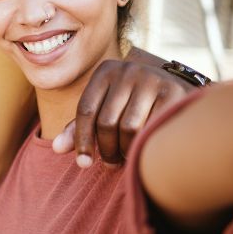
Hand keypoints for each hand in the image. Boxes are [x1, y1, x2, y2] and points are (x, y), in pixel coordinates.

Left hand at [52, 60, 189, 165]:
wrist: (175, 87)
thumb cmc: (130, 104)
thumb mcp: (103, 108)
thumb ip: (79, 127)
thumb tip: (57, 149)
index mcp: (105, 71)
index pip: (86, 110)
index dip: (81, 140)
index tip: (83, 163)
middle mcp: (128, 70)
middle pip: (106, 122)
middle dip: (106, 149)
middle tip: (109, 163)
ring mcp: (152, 80)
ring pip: (129, 128)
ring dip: (125, 151)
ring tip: (126, 159)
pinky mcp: (174, 93)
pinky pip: (152, 129)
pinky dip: (145, 146)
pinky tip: (143, 152)